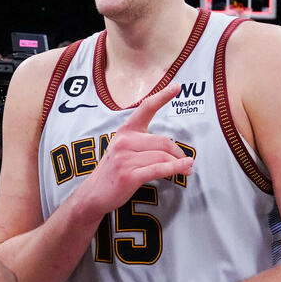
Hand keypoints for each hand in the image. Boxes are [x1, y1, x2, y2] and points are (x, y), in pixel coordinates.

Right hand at [73, 83, 192, 221]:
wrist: (93, 194)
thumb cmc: (113, 171)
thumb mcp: (123, 149)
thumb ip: (143, 143)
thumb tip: (172, 149)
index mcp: (125, 131)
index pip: (146, 108)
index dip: (162, 96)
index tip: (177, 86)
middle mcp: (124, 141)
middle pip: (164, 141)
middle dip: (179, 153)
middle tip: (187, 162)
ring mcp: (125, 158)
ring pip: (163, 156)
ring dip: (179, 164)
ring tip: (186, 170)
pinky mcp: (129, 175)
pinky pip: (159, 169)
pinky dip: (175, 169)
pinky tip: (184, 169)